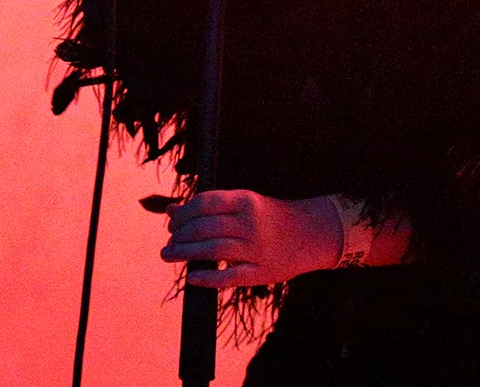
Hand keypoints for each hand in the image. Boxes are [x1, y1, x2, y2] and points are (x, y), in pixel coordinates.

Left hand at [162, 189, 340, 288]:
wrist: (311, 234)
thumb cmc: (270, 217)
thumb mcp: (244, 205)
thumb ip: (209, 208)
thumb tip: (170, 211)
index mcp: (247, 201)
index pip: (205, 203)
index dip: (183, 214)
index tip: (172, 223)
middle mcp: (251, 223)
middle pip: (205, 228)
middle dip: (179, 236)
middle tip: (168, 243)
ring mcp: (256, 248)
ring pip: (212, 250)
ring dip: (184, 254)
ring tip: (168, 255)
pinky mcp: (260, 272)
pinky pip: (228, 277)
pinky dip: (206, 278)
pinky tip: (191, 277)